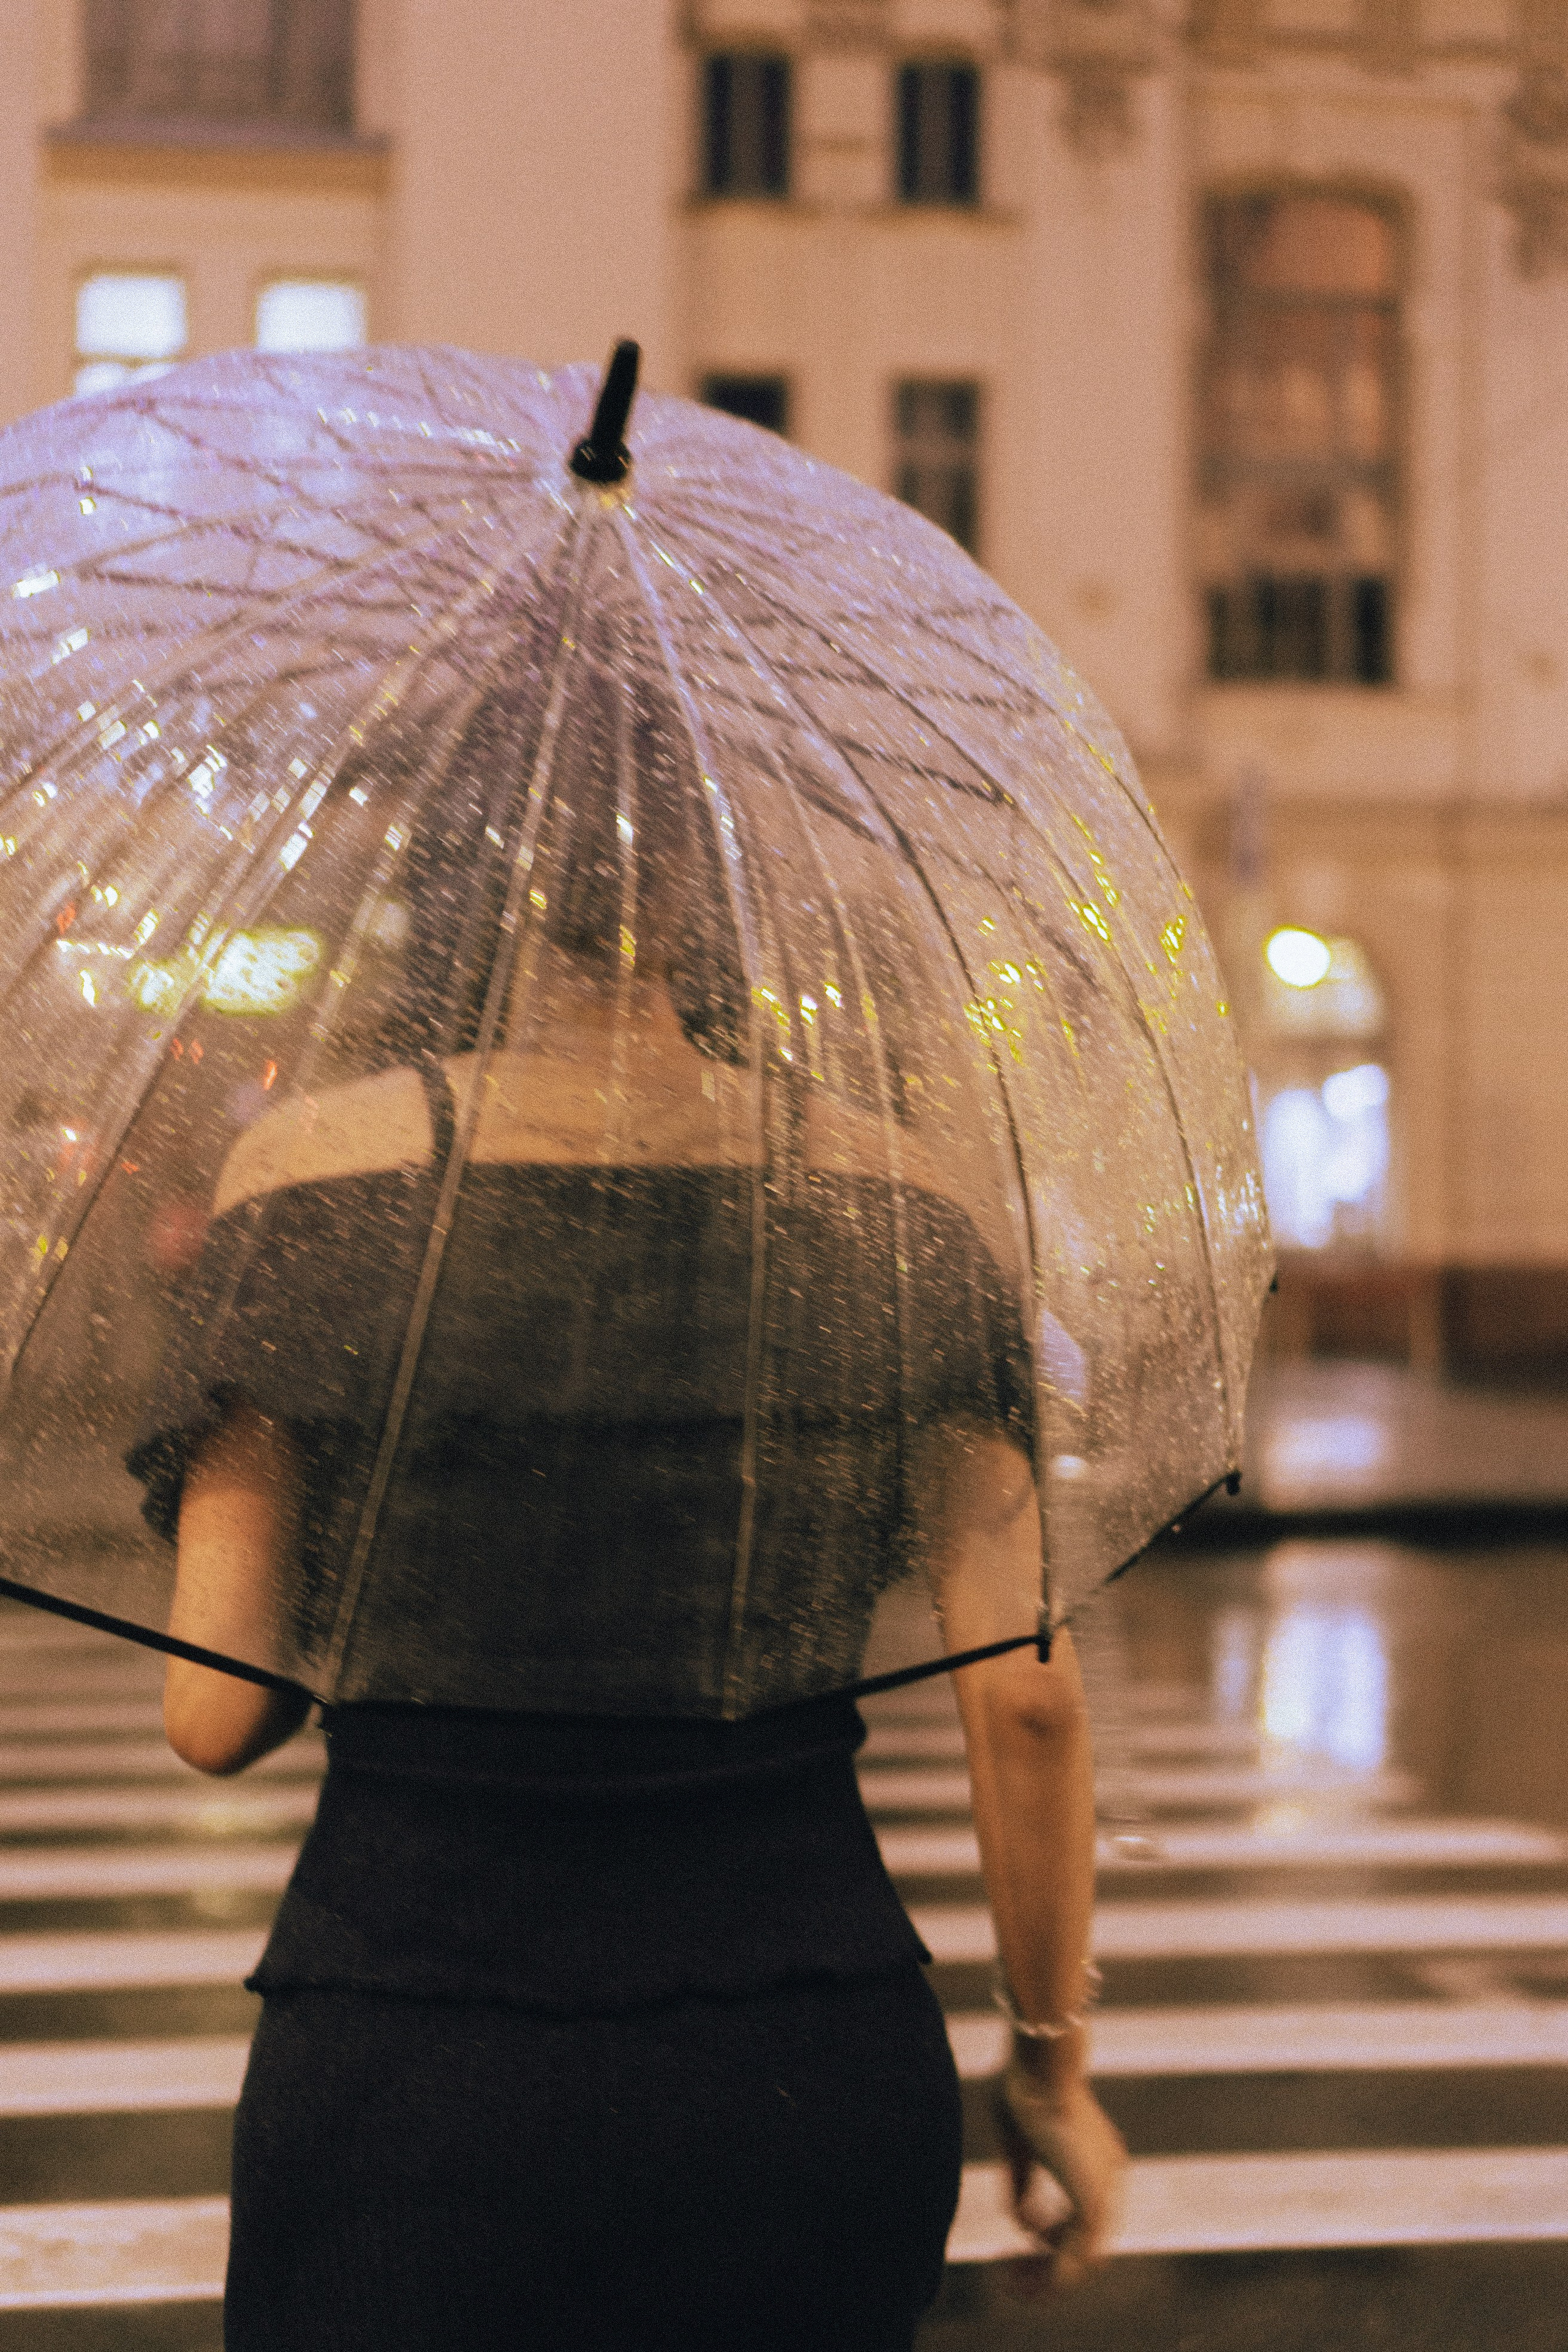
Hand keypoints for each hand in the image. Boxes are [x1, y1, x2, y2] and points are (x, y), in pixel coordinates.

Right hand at [993, 2053, 1126, 2292]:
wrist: (1042, 2066)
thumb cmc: (1026, 2090)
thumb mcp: (1018, 2144)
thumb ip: (1023, 2183)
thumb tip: (1021, 2223)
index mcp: (1098, 2163)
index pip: (1083, 2221)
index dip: (1050, 2241)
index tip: (1017, 2248)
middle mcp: (1108, 2181)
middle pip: (1086, 2248)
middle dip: (1048, 2269)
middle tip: (1012, 2280)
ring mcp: (1105, 2194)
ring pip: (1082, 2260)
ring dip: (1047, 2279)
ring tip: (1013, 2285)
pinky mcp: (1092, 2203)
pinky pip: (1076, 2258)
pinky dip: (1050, 2271)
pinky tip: (1017, 2261)